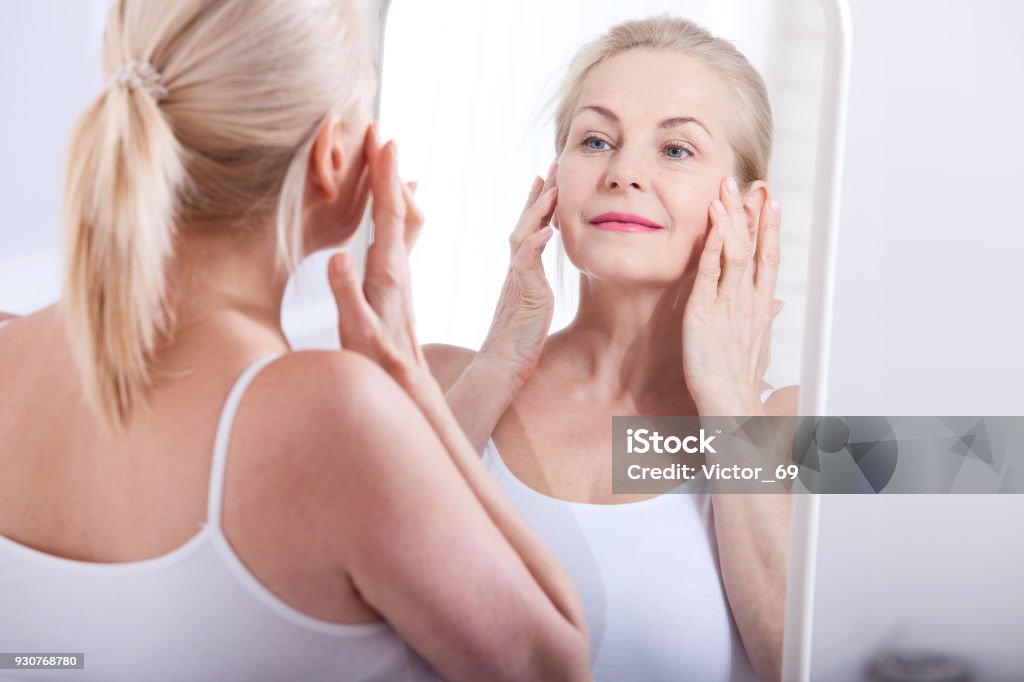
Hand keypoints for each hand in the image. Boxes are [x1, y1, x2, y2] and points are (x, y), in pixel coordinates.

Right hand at [327, 124, 426, 387]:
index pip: (387, 214)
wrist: (406, 387)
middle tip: (378, 133)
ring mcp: (401, 275)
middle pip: (398, 208)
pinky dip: (395, 212)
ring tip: (385, 158)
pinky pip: (399, 236)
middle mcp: (399, 268)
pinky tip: (396, 208)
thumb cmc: (377, 363)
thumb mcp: (356, 332)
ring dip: (392, 187)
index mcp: (387, 273)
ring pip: (401, 220)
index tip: (384, 140)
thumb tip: (337, 257)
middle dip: (388, 169)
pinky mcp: (398, 284)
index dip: (385, 176)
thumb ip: (346, 296)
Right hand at [476, 162, 558, 388]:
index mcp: (520, 272)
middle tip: (551, 166)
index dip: (538, 205)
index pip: (529, 230)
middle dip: (540, 194)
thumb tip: (540, 282)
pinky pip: (526, 264)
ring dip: (538, 211)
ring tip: (552, 187)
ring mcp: (517, 280)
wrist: (501, 366)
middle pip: (525, 223)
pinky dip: (535, 245)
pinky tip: (547, 230)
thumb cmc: (517, 344)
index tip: (548, 181)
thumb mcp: (531, 308)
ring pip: (524, 236)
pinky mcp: (522, 293)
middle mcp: (516, 270)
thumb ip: (533, 289)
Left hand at [682, 176, 783, 412]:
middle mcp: (749, 301)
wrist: (730, 405)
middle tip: (755, 182)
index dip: (770, 229)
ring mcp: (728, 304)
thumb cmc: (741, 381)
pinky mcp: (704, 311)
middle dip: (756, 213)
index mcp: (760, 307)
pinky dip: (712, 241)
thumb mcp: (758, 346)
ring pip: (735, 251)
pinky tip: (712, 218)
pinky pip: (709, 270)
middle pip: (756, 248)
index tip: (772, 201)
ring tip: (728, 189)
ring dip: (732, 218)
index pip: (768, 259)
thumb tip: (777, 305)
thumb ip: (765, 319)